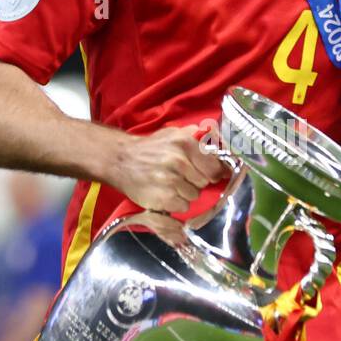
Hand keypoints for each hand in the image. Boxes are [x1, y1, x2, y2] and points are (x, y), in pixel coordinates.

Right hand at [109, 124, 230, 212]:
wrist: (121, 160)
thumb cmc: (150, 148)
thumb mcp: (173, 134)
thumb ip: (197, 137)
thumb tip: (219, 142)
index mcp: (185, 143)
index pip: (214, 167)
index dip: (214, 173)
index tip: (212, 175)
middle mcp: (179, 161)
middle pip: (204, 182)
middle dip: (196, 181)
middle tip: (181, 176)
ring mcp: (170, 181)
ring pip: (194, 195)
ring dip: (185, 193)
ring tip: (170, 184)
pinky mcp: (163, 198)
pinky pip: (183, 206)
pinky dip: (175, 203)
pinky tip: (165, 193)